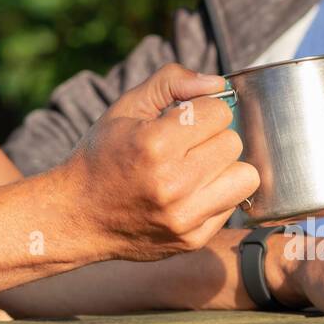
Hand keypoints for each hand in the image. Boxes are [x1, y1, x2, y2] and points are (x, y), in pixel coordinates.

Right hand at [65, 64, 258, 260]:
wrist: (78, 216)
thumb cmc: (103, 156)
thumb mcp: (126, 108)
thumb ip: (171, 83)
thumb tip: (217, 83)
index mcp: (155, 145)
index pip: (220, 113)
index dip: (203, 111)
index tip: (183, 121)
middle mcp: (172, 184)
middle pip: (234, 143)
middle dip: (213, 138)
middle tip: (187, 147)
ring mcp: (185, 217)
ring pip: (245, 176)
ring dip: (224, 168)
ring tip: (196, 169)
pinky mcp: (193, 240)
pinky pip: (233, 205)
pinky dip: (217, 196)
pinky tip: (189, 194)